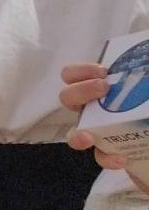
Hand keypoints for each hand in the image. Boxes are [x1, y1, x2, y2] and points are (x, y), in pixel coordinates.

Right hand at [61, 63, 145, 191]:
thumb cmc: (146, 111)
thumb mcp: (144, 92)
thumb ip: (142, 78)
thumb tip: (144, 52)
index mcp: (101, 87)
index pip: (73, 74)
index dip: (80, 70)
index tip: (102, 72)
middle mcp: (95, 107)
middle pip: (68, 98)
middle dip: (80, 92)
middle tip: (103, 89)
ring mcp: (100, 131)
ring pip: (75, 132)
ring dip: (78, 134)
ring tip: (89, 137)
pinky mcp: (111, 153)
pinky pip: (100, 157)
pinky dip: (107, 158)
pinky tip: (121, 157)